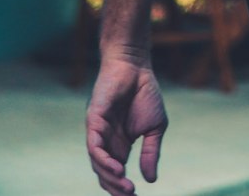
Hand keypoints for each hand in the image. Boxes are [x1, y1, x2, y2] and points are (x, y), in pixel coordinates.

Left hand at [86, 55, 167, 195]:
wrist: (136, 65)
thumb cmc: (145, 92)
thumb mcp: (155, 127)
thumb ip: (151, 152)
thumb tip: (151, 180)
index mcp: (119, 146)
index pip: (116, 176)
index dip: (123, 190)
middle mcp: (106, 143)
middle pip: (105, 175)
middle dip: (116, 190)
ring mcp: (98, 133)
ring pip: (98, 165)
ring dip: (111, 179)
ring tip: (127, 187)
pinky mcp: (93, 121)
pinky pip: (94, 148)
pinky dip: (104, 161)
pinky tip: (118, 169)